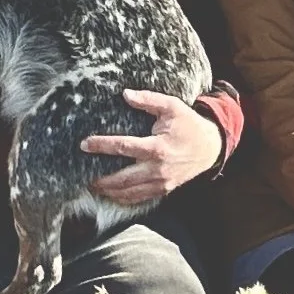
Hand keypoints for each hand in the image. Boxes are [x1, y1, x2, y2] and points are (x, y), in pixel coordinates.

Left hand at [81, 90, 223, 204]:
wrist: (210, 147)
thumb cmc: (189, 125)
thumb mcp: (172, 106)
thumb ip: (149, 99)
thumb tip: (126, 94)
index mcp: (157, 147)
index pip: (123, 147)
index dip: (101, 146)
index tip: (84, 144)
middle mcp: (157, 169)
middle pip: (122, 179)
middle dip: (101, 179)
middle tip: (83, 175)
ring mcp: (161, 183)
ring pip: (129, 193)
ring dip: (109, 191)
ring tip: (93, 186)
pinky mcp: (164, 190)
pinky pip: (140, 198)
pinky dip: (124, 198)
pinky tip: (112, 194)